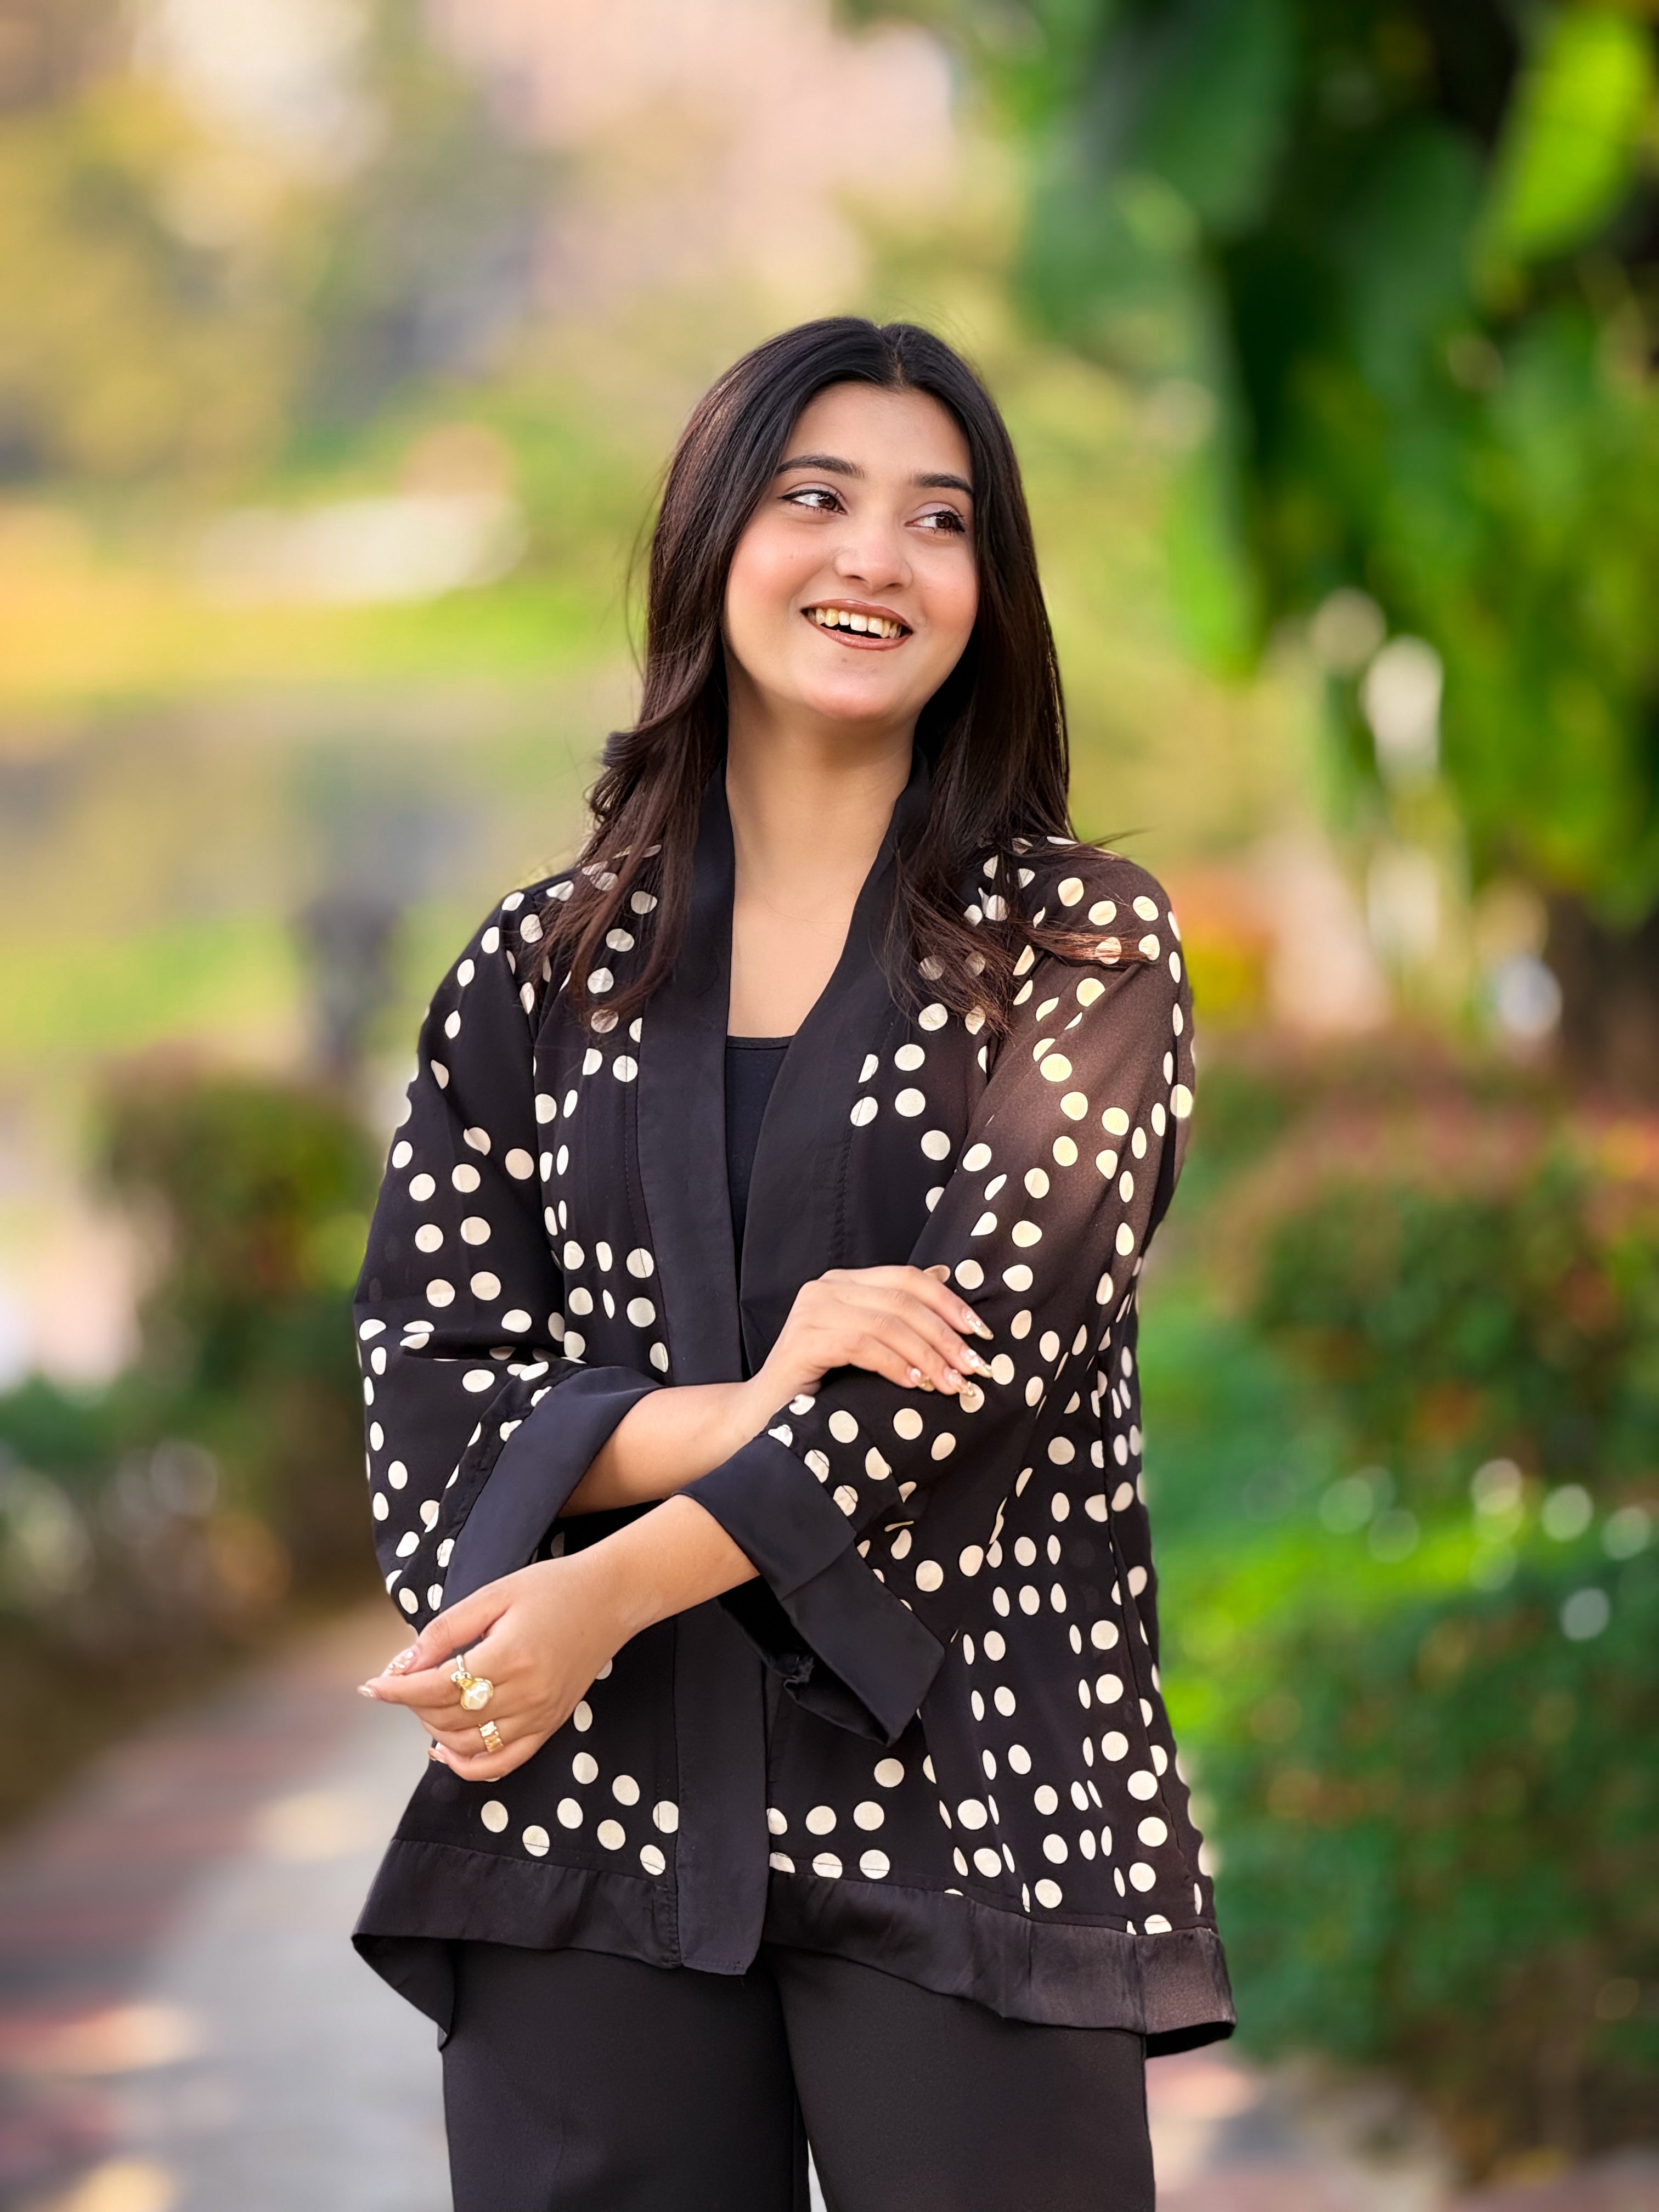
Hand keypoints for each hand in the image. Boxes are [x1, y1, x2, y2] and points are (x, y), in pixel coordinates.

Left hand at [358, 1549, 621, 1781]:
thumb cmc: (551, 1588)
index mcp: (510, 1656)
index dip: (397, 1690)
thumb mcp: (493, 1594)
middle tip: (405, 1680)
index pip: (437, 1688)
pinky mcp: (550, 1726)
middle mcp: (527, 1694)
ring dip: (435, 1730)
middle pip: (449, 1719)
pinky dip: (468, 1765)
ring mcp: (540, 1716)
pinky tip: (445, 1748)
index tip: (371, 1686)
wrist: (611, 1598)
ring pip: (469, 1746)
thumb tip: (403, 1665)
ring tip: (425, 1704)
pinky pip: (503, 1762)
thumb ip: (445, 1630)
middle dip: (414, 1704)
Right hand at [749, 1263, 993, 1409]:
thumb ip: (897, 1313)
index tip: (981, 1334)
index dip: (949, 1303)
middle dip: (946, 1335)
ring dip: (928, 1355)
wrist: (764, 1419)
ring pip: (887, 1323)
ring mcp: (811, 1311)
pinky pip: (862, 1345)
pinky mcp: (803, 1340)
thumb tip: (944, 1274)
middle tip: (974, 1368)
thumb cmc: (822, 1386)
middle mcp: (826, 1287)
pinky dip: (896, 1365)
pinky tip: (916, 1385)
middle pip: (902, 1300)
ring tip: (952, 1384)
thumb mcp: (867, 1346)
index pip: (908, 1278)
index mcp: (845, 1282)